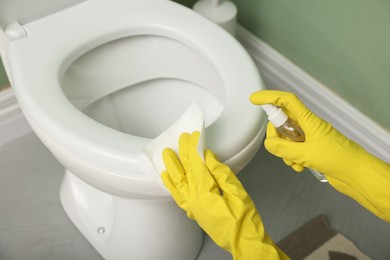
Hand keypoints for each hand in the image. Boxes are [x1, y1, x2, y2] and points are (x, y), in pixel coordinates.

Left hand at [161, 132, 287, 259]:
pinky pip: (177, 196)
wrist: (244, 241)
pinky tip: (167, 177)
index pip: (196, 163)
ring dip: (171, 167)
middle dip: (182, 152)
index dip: (193, 147)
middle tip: (181, 138)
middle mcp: (193, 199)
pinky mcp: (193, 212)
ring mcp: (191, 207)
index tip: (193, 135)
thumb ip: (220, 172)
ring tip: (167, 154)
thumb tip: (207, 156)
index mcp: (204, 192)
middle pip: (184, 170)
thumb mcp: (237, 191)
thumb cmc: (245, 219)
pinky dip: (171, 185)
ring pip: (176, 183)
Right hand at [250, 90, 389, 221]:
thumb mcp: (306, 154)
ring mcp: (309, 138)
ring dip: (285, 152)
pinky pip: (293, 150)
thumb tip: (269, 143)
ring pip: (286, 139)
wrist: (356, 174)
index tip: (255, 99)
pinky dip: (292, 159)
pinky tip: (301, 166)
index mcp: (308, 120)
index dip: (269, 97)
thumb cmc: (339, 159)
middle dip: (276, 136)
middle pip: (282, 122)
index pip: (286, 101)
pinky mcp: (311, 150)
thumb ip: (283, 148)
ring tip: (295, 161)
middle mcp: (308, 126)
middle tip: (278, 146)